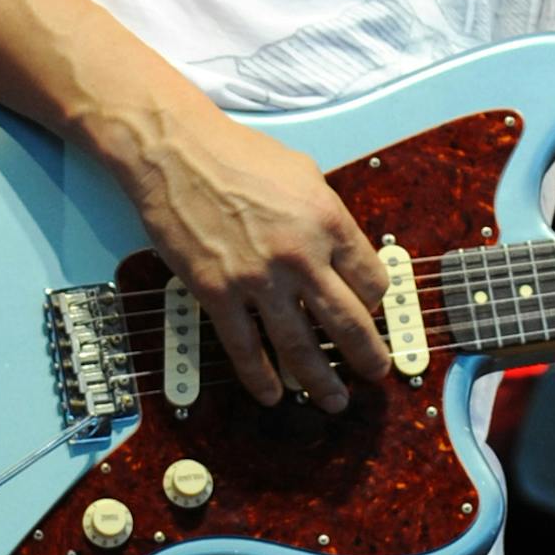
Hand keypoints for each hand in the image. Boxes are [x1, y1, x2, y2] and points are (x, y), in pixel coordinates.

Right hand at [117, 104, 393, 408]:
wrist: (178, 154)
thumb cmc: (241, 156)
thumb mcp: (305, 175)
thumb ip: (328, 217)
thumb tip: (343, 252)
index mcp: (329, 221)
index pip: (371, 280)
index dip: (376, 300)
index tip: (371, 309)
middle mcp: (300, 256)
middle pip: (347, 322)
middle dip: (367, 355)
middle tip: (376, 372)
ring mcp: (258, 279)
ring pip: (299, 346)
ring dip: (320, 380)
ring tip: (334, 399)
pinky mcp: (217, 293)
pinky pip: (245, 347)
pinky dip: (260, 377)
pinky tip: (272, 394)